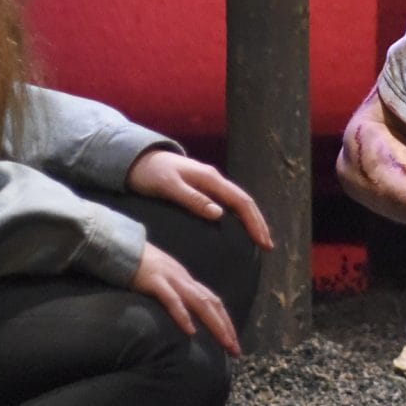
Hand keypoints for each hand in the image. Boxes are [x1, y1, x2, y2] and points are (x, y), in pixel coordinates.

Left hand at [128, 148, 274, 247]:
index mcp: (210, 179)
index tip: (262, 241)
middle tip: (268, 245)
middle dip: (258, 223)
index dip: (254, 222)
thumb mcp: (169, 187)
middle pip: (244, 201)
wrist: (137, 159)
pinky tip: (239, 228)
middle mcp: (214, 179)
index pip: (241, 201)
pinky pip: (228, 202)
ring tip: (259, 239)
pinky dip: (239, 216)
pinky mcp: (203, 187)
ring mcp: (210, 183)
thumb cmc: (150, 174)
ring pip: (238, 202)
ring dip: (251, 219)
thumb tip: (219, 214)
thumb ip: (193, 199)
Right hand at [131, 240, 242, 355]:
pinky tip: (190, 331)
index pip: (213, 301)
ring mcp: (171, 279)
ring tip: (224, 343)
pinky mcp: (155, 282)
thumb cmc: (139, 266)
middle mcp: (184, 279)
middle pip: (212, 304)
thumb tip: (184, 315)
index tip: (233, 342)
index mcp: (186, 280)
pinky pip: (172, 300)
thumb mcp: (163, 280)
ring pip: (200, 302)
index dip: (226, 321)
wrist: (120, 246)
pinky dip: (183, 315)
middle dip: (226, 328)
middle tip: (235, 350)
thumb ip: (174, 293)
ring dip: (214, 324)